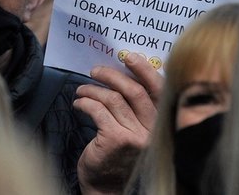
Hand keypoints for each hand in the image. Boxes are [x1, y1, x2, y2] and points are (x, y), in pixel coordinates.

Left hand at [74, 53, 163, 193]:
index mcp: (160, 124)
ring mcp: (134, 136)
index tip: (129, 56)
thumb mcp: (135, 131)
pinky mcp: (115, 139)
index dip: (144, 70)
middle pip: (134, 91)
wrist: (107, 188)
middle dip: (112, 75)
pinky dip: (85, 102)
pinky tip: (79, 103)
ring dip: (93, 90)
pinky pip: (98, 110)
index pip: (158, 91)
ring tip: (82, 90)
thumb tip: (123, 74)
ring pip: (113, 99)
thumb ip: (136, 109)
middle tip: (96, 71)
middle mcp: (151, 130)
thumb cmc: (118, 157)